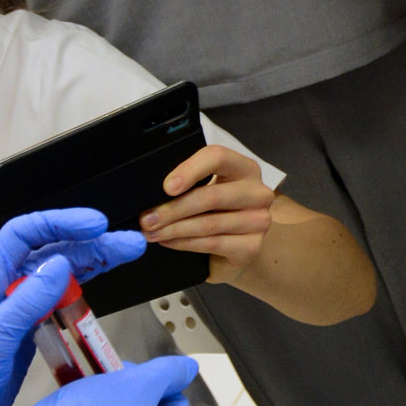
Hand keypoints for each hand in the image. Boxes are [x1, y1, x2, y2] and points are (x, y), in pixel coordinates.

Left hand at [0, 206, 148, 405]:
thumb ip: (27, 301)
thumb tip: (60, 265)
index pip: (25, 234)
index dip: (59, 223)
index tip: (93, 225)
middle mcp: (7, 289)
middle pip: (53, 252)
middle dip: (91, 244)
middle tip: (126, 244)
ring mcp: (22, 309)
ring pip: (63, 275)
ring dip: (94, 263)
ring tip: (126, 253)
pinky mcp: (32, 331)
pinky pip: (62, 302)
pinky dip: (84, 291)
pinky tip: (103, 283)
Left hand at [140, 142, 275, 267]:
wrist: (237, 248)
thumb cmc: (217, 212)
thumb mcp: (207, 190)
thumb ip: (189, 185)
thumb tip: (152, 193)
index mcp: (244, 168)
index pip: (218, 157)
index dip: (190, 170)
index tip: (166, 187)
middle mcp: (257, 192)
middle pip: (212, 196)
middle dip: (173, 209)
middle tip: (146, 218)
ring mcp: (259, 220)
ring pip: (209, 223)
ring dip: (174, 229)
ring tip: (151, 232)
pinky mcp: (253, 246)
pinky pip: (212, 243)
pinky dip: (185, 243)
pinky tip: (168, 242)